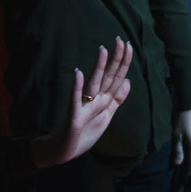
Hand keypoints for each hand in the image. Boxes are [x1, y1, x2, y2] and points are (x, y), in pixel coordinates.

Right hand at [33, 42, 135, 165]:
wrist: (62, 151)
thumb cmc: (83, 133)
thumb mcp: (106, 116)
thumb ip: (117, 99)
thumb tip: (128, 80)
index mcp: (103, 100)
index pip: (116, 78)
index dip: (123, 63)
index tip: (128, 45)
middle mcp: (94, 99)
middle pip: (107, 78)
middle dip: (115, 60)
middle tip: (120, 40)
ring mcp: (83, 107)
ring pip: (93, 85)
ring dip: (98, 68)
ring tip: (103, 51)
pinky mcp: (74, 118)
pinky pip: (75, 101)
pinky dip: (77, 88)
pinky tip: (78, 73)